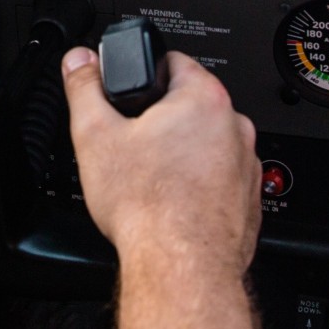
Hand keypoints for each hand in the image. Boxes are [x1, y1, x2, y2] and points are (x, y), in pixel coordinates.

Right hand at [62, 46, 261, 274]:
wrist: (181, 267)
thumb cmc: (148, 206)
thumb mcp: (95, 136)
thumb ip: (84, 88)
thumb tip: (80, 61)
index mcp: (204, 98)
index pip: (173, 61)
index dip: (142, 77)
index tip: (129, 98)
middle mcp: (235, 127)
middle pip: (190, 106)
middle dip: (160, 122)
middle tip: (133, 146)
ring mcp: (246, 166)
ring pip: (206, 146)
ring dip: (181, 155)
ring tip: (151, 180)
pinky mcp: (248, 200)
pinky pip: (219, 181)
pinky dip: (198, 187)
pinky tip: (172, 204)